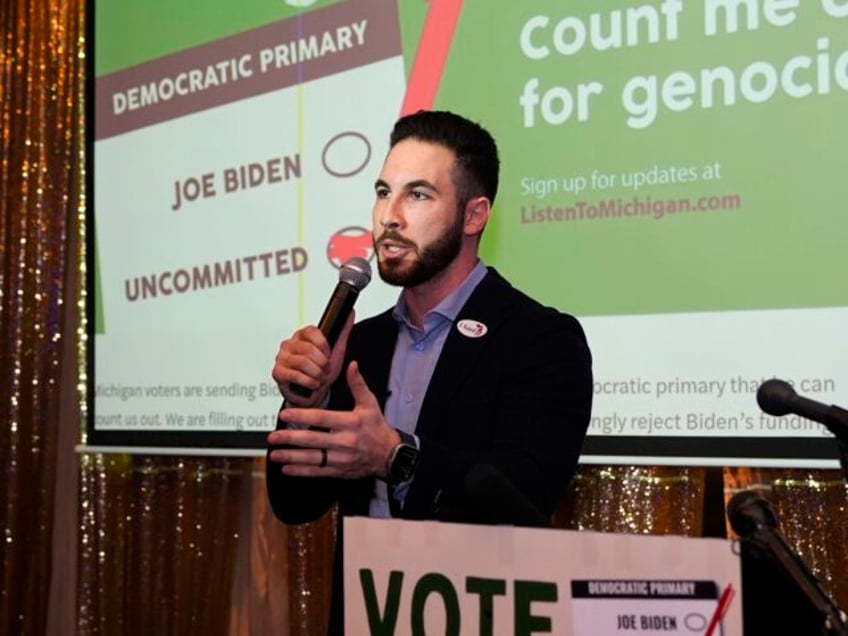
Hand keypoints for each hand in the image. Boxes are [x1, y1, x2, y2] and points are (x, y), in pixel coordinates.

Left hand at [267, 361, 400, 478]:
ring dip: (291, 457)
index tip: (284, 414)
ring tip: (274, 454)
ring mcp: (342, 458)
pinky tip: (287, 469)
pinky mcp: (340, 471)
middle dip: (290, 438)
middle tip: (272, 437)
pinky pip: (318, 472)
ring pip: (313, 458)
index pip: (322, 418)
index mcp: (350, 422)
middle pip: (313, 440)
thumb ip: (358, 384)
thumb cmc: (377, 427)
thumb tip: (352, 364)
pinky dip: (301, 471)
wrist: (390, 456)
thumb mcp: (370, 404)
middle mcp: (345, 441)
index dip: (302, 416)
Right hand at [271, 312, 353, 406]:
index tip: (329, 354)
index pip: (311, 331)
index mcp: (302, 336)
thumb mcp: (336, 350)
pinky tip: (313, 384)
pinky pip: (295, 375)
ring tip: (319, 378)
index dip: (323, 345)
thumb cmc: (322, 371)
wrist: (315, 392)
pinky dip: (308, 381)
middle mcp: (289, 344)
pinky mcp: (278, 372)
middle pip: (308, 349)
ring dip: (316, 374)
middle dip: (322, 363)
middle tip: (325, 370)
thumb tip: (350, 312)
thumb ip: (343, 330)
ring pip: (302, 362)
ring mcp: (281, 358)